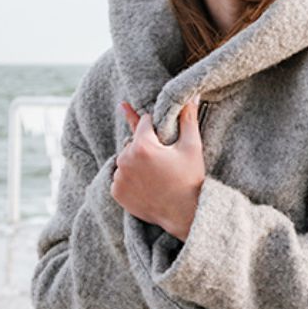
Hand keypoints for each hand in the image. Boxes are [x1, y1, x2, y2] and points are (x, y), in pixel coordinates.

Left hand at [113, 97, 205, 241]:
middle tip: (163, 159)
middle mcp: (125, 160)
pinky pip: (120, 176)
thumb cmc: (190, 177)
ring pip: (125, 158)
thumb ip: (187, 118)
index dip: (156, 127)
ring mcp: (118, 177)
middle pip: (133, 141)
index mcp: (142, 145)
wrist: (183, 213)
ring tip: (156, 173)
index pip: (143, 122)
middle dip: (145, 145)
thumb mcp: (191, 146)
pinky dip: (130, 177)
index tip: (165, 137)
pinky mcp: (115, 192)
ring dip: (136, 161)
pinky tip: (146, 183)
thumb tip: (191, 95)